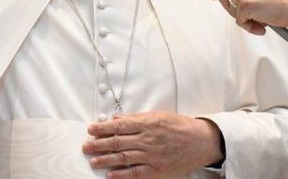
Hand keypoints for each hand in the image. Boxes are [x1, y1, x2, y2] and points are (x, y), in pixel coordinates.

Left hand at [83, 111, 222, 177]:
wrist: (201, 142)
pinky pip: (137, 173)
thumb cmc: (180, 126)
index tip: (90, 130)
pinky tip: (110, 175)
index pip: (119, 126)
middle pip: (118, 142)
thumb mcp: (158, 115)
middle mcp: (148, 139)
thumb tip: (116, 118)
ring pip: (124, 157)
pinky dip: (122, 175)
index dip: (103, 128)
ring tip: (93, 161)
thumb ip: (136, 118)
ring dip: (106, 160)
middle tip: (86, 146)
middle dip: (99, 144)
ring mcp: (152, 155)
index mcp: (147, 123)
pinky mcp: (158, 169)